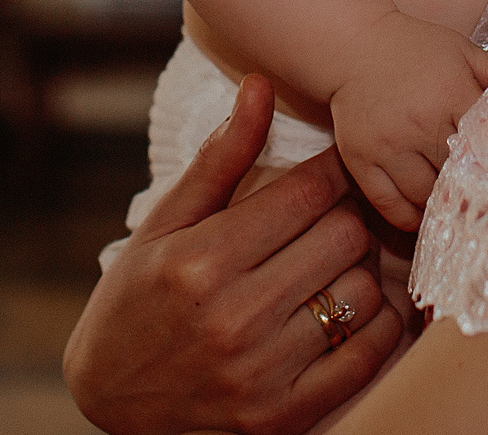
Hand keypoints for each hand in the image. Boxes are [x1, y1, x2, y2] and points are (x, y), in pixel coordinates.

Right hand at [63, 75, 404, 434]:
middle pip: (343, 236)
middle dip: (347, 214)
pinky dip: (376, 326)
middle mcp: (234, 316)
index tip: (336, 166)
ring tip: (339, 261)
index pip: (307, 194)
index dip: (332, 169)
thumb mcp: (165, 223)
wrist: (110, 399)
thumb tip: (259, 85)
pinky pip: (365, 357)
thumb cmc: (136, 297)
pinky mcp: (282, 415)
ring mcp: (261, 371)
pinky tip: (356, 307)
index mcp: (202, 260)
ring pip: (361, 292)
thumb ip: (220, 158)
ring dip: (361, 270)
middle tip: (338, 212)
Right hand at [327, 13, 487, 229]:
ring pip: (424, 195)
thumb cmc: (415, 49)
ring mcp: (388, 145)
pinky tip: (422, 212)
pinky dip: (408, 216)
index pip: (486, 141)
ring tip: (454, 206)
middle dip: (472, 187)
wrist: (353, 45)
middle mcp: (419, 123)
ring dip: (441, 204)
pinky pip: (389, 204)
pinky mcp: (360, 159)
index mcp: (450, 93)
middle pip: (457, 174)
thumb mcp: (461, 50)